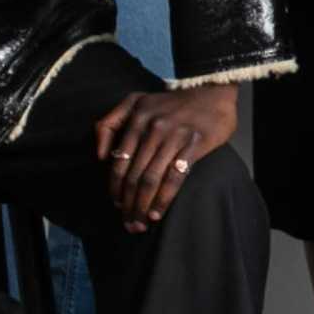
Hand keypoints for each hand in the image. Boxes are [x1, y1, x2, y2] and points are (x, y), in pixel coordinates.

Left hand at [92, 84, 234, 228]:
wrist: (211, 90)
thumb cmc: (172, 101)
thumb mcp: (135, 101)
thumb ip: (109, 123)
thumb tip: (101, 156)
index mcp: (136, 119)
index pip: (119, 162)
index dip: (115, 188)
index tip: (117, 205)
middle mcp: (153, 128)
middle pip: (134, 175)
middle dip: (128, 204)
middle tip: (129, 223)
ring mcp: (174, 136)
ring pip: (152, 179)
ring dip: (144, 205)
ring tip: (141, 223)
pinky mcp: (195, 144)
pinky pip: (175, 176)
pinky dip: (164, 198)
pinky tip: (158, 211)